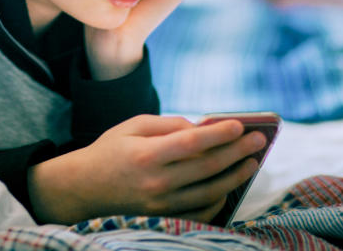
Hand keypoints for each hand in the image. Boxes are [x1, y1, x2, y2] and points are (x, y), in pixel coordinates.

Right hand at [27, 114, 264, 224]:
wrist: (83, 188)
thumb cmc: (111, 150)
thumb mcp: (133, 125)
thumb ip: (169, 124)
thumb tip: (203, 128)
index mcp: (147, 154)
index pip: (193, 142)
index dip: (220, 133)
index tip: (241, 125)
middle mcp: (156, 182)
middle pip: (207, 167)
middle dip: (238, 151)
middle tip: (259, 140)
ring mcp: (160, 205)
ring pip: (210, 192)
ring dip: (236, 177)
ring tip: (252, 162)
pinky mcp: (162, 218)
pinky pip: (200, 214)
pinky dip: (219, 200)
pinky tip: (229, 186)